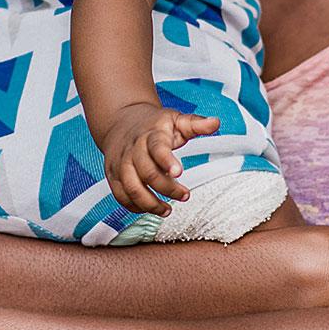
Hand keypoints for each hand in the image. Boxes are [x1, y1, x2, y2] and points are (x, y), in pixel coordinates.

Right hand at [97, 103, 219, 216]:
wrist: (120, 121)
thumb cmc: (153, 124)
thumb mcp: (176, 119)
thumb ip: (196, 124)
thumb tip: (216, 123)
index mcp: (151, 134)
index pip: (157, 148)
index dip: (167, 161)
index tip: (179, 172)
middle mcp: (133, 149)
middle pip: (146, 172)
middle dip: (166, 187)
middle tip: (185, 195)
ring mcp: (121, 163)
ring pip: (131, 187)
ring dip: (149, 203)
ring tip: (167, 210)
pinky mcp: (113, 175)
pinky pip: (120, 195)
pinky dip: (134, 206)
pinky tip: (150, 209)